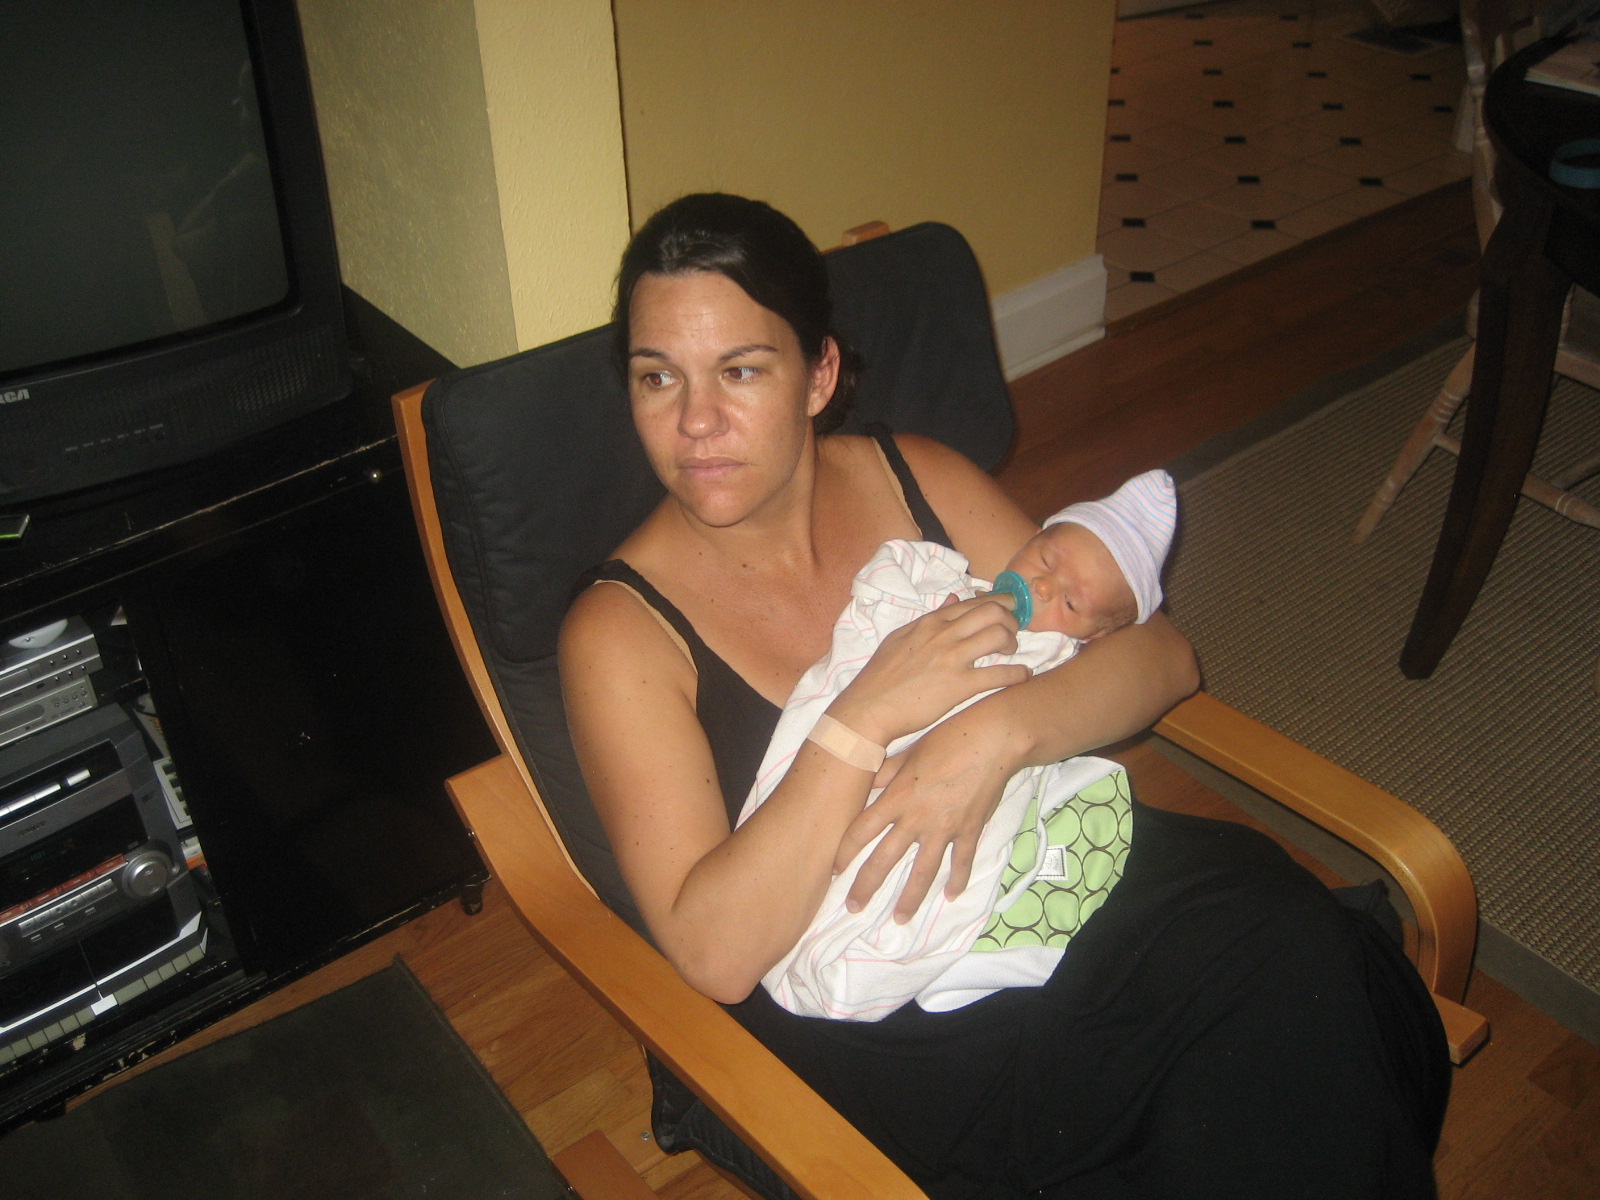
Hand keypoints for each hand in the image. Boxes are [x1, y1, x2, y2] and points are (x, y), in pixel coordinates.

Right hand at [830, 594, 1028, 747]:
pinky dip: (1017, 673)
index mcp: (929, 623)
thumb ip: (930, 618)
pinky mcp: (959, 686)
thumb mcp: (900, 638)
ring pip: (998, 635)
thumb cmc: (880, 678)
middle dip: (1011, 618)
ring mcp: (952, 659)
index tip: (1007, 610)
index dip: (997, 603)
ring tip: (1012, 652)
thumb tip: (954, 599)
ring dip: (1013, 642)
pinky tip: (1022, 676)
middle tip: (1014, 630)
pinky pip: (999, 674)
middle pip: (992, 611)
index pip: (973, 602)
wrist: (868, 709)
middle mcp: (943, 635)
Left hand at [833, 711, 1017, 921]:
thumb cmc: (947, 738)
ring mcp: (945, 828)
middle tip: (854, 908)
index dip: (844, 852)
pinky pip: (962, 861)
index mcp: (897, 797)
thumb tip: (862, 783)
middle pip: (885, 859)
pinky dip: (957, 880)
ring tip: (899, 919)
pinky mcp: (970, 830)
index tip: (833, 870)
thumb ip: (884, 773)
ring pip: (923, 871)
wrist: (992, 739)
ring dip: (910, 898)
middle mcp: (917, 818)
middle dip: (867, 886)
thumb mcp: (908, 752)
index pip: (862, 831)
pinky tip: (951, 896)